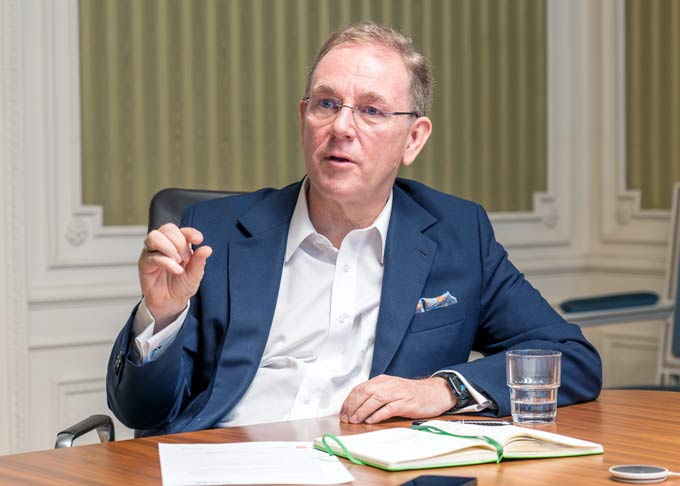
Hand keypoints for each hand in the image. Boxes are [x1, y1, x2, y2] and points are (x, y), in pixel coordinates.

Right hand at [139, 223, 212, 330]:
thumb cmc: (181, 286)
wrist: (171, 303)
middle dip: (180, 242)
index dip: (190, 232)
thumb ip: (199, 261)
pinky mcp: (144, 264)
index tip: (198, 240)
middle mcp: (163, 245)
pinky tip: (176, 270)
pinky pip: (152, 256)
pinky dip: (166, 262)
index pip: (182, 230)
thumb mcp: (195, 274)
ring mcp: (152, 253)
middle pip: (167, 229)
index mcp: (178, 244)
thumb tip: (207, 248)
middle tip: (187, 259)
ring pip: (154, 237)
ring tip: (179, 262)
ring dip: (169, 247)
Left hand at [339, 375, 455, 423]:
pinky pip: (389, 408)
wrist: (435, 392)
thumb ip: (376, 396)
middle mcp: (389, 384)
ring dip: (362, 410)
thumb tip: (356, 409)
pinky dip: (378, 415)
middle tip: (346, 418)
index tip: (342, 412)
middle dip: (352, 405)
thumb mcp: (391, 390)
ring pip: (375, 399)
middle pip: (365, 392)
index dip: (349, 401)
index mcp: (382, 380)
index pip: (360, 388)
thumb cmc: (411, 394)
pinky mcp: (406, 402)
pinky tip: (371, 421)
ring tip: (355, 420)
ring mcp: (398, 392)